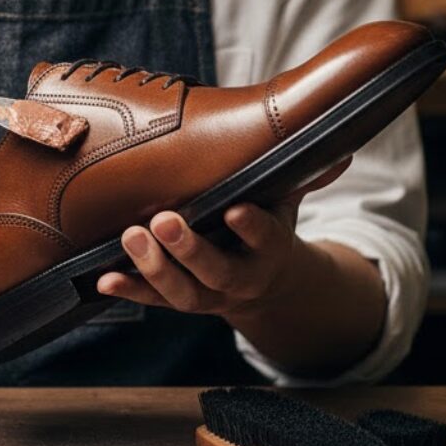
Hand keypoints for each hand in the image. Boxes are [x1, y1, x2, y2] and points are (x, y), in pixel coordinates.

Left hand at [97, 157, 353, 320]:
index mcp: (272, 250)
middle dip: (190, 249)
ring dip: (154, 268)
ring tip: (131, 237)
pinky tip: (103, 279)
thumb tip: (342, 145)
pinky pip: (151, 300)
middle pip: (217, 271)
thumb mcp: (290, 201)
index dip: (251, 228)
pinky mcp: (177, 300)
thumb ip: (305, 175)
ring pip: (181, 293)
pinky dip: (128, 290)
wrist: (265, 283)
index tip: (234, 211)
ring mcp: (206, 295)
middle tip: (164, 221)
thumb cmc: (269, 226)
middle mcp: (240, 278)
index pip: (265, 238)